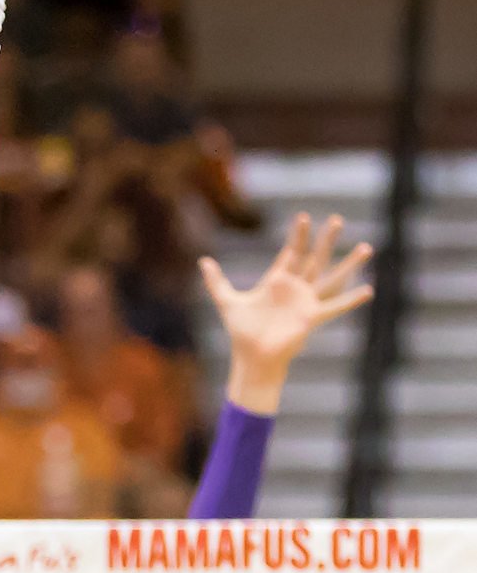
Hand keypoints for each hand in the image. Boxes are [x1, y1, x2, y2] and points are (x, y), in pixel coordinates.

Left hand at [200, 212, 373, 413]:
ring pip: (331, 276)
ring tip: (367, 247)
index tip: (304, 217)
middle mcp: (295, 288)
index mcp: (277, 282)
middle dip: (325, 239)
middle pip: (314, 257)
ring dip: (348, 263)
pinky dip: (352, 300)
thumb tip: (203, 260)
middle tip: (338, 219)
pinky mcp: (311, 316)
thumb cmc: (241, 332)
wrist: (252, 356)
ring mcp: (305, 301)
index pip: (291, 252)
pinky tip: (369, 290)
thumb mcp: (226, 301)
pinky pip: (335, 306)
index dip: (297, 236)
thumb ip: (216, 280)